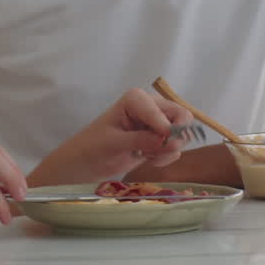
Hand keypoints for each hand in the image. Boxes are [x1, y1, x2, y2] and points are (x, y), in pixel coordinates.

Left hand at [28, 87, 193, 185]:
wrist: (83, 164)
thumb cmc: (92, 148)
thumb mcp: (115, 143)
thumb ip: (144, 140)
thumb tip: (172, 141)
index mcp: (137, 99)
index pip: (167, 110)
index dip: (169, 128)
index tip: (161, 143)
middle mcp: (149, 107)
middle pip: (181, 117)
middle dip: (174, 137)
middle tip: (158, 151)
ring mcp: (155, 123)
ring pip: (181, 133)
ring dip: (170, 149)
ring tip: (149, 157)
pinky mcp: (156, 139)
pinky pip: (175, 147)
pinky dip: (167, 156)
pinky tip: (149, 160)